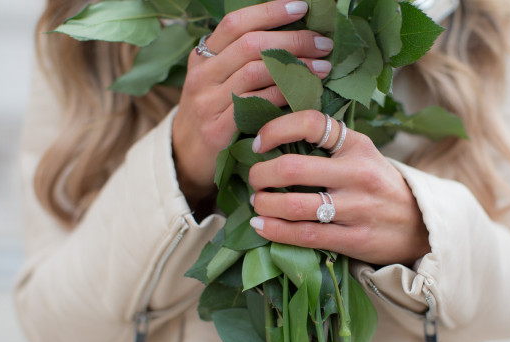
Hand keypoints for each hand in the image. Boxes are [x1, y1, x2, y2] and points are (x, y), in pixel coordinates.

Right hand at [172, 0, 333, 206]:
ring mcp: (207, 102)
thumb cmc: (213, 114)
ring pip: (255, 73)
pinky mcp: (217, 130)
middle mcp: (202, 75)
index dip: (269, 11)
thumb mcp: (219, 81)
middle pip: (250, 45)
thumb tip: (294, 38)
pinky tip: (305, 95)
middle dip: (293, 40)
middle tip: (324, 44)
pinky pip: (255, 106)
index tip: (302, 6)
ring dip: (295, 68)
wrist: (185, 158)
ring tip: (323, 68)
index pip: (236, 23)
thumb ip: (245, 60)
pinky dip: (283, 97)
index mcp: (203, 56)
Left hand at [248, 110, 430, 265]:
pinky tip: (262, 226)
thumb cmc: (379, 186)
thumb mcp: (364, 154)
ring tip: (257, 204)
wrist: (421, 224)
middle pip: (293, 168)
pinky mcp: (354, 238)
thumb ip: (329, 145)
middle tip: (254, 180)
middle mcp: (358, 173)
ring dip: (264, 204)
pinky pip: (305, 235)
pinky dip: (275, 231)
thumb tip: (274, 140)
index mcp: (358, 145)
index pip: (311, 123)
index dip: (275, 129)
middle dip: (260, 174)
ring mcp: (357, 208)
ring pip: (295, 205)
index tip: (258, 142)